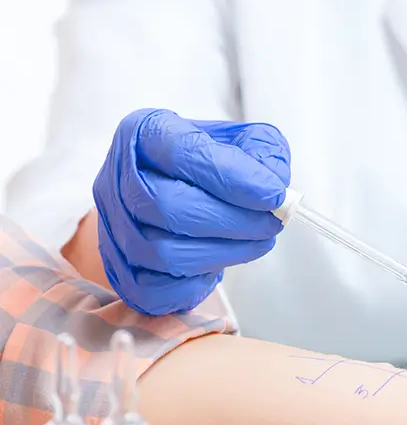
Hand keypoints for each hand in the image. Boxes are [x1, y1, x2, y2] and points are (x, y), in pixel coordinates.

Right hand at [94, 109, 290, 314]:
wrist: (167, 192)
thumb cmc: (207, 165)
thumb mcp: (240, 140)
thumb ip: (262, 151)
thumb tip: (274, 183)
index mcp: (144, 134)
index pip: (183, 152)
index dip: (233, 177)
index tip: (274, 194)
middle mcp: (117, 179)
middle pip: (170, 208)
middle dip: (234, 221)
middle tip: (272, 223)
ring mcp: (113, 228)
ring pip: (165, 252)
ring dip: (225, 252)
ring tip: (257, 241)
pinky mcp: (120, 271)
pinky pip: (156, 290)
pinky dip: (196, 284)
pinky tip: (220, 262)